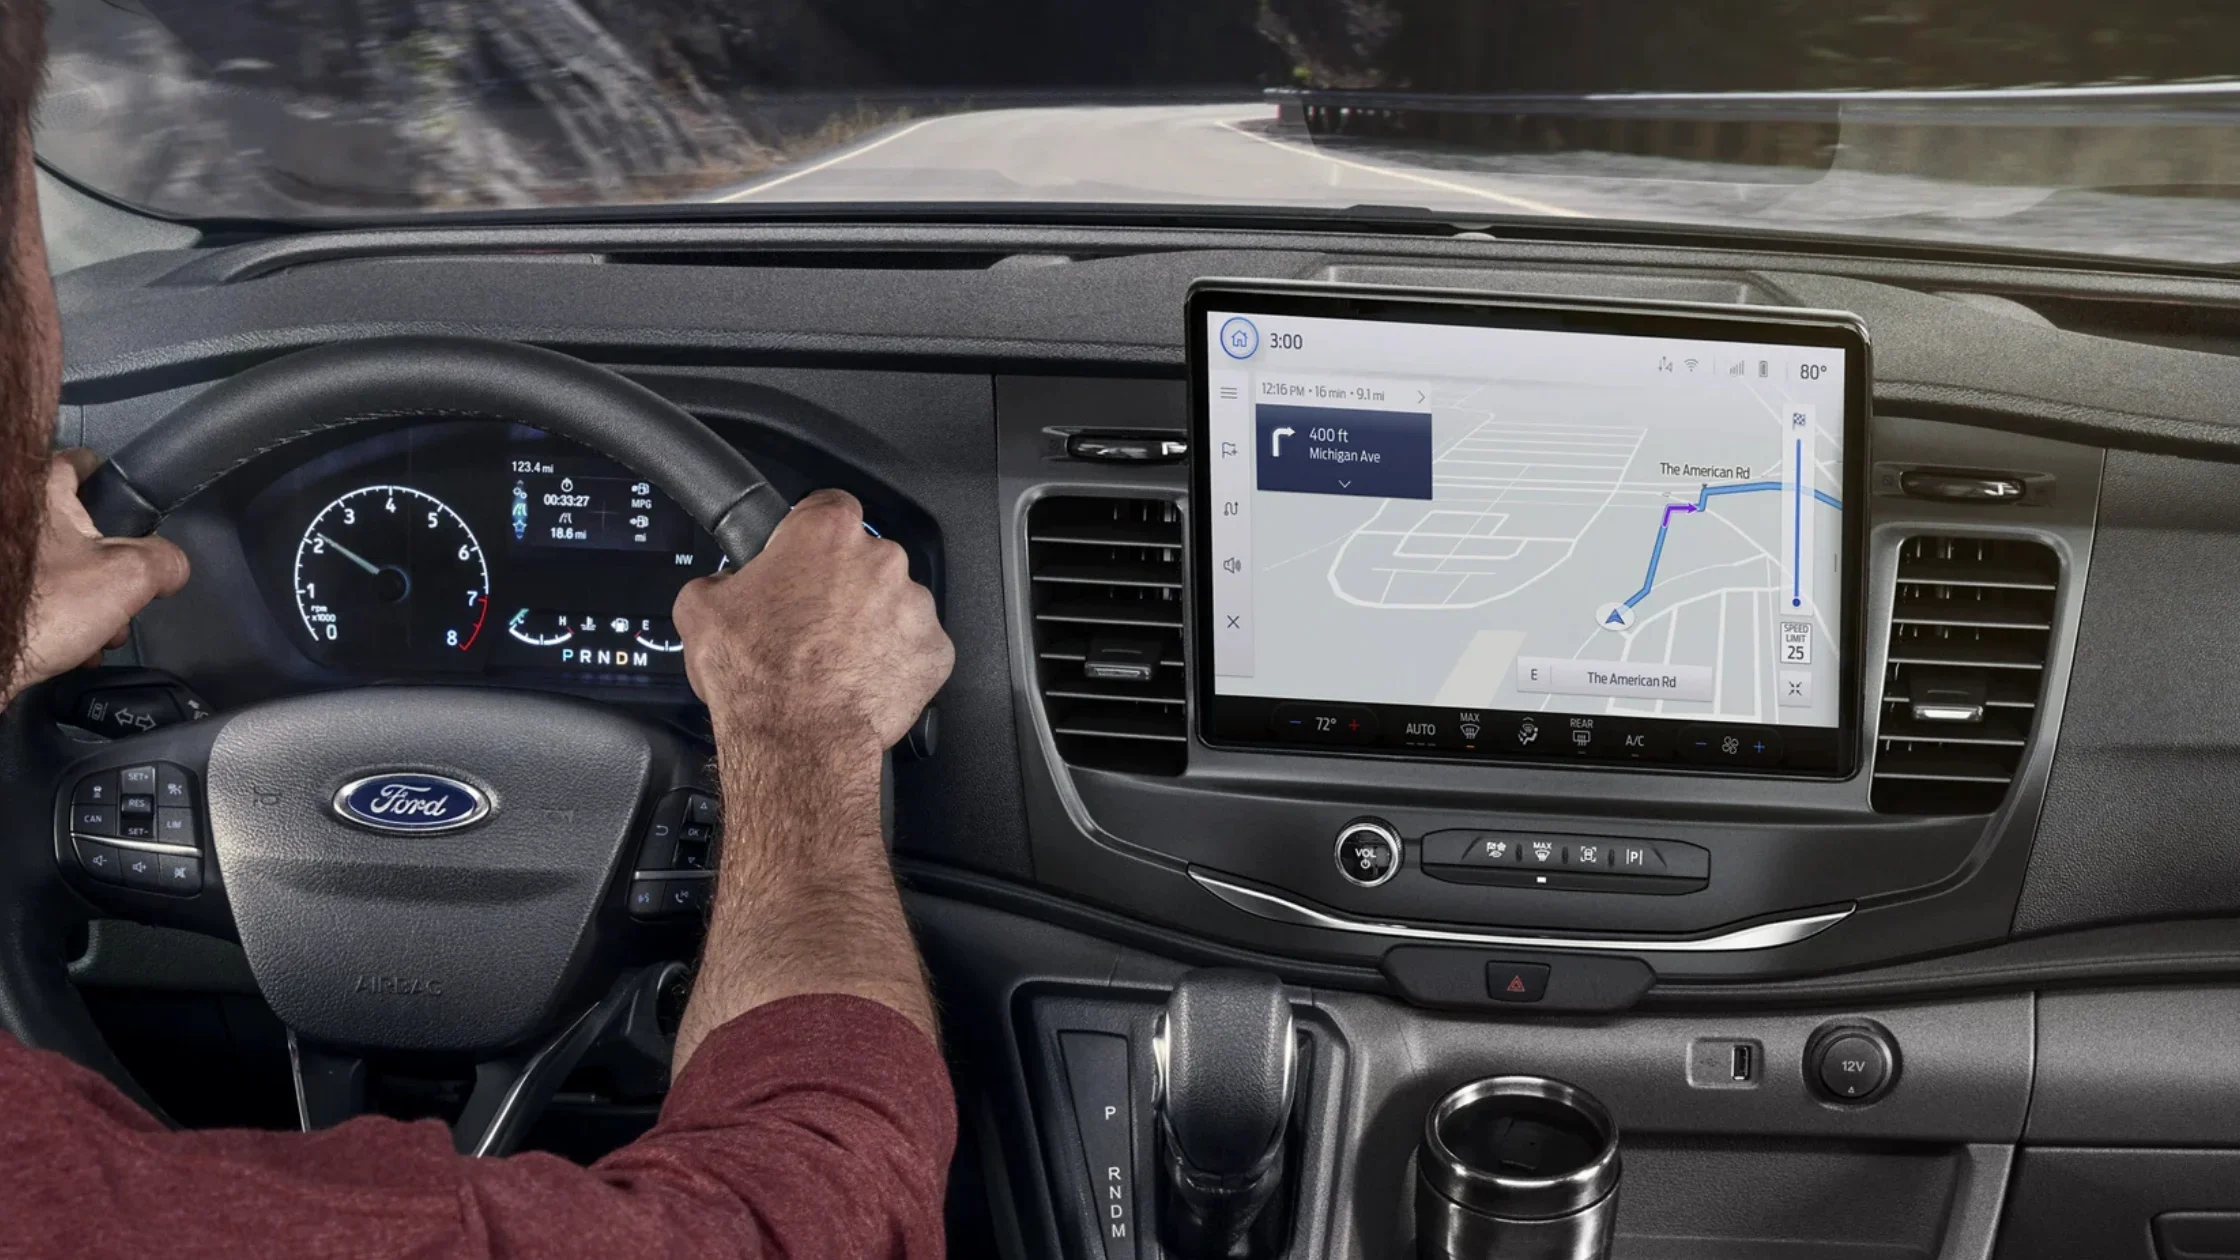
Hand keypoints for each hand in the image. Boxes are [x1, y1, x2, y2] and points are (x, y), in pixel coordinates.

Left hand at [3, 452, 190, 703]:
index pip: (74, 462)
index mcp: (43, 497)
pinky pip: (36, 597)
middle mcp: (14, 519)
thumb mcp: (129, 577)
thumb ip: (164, 561)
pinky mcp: (3, 593)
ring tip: (102, 634)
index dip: (102, 474)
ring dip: (87, 599)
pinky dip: (58, 618)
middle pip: (76, 529)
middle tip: (124, 589)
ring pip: (59, 569)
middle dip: (107, 563)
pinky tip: (73, 650)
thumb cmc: (46, 605)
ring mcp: (6, 561)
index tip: (119, 494)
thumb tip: (171, 566)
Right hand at [674, 489, 951, 758]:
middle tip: (811, 620)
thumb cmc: (757, 674)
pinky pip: (916, 647)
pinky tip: (862, 678)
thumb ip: (722, 578)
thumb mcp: (700, 609)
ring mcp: (914, 604)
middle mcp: (879, 559)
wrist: (796, 738)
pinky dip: (896, 661)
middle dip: (841, 584)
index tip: (803, 554)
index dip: (811, 533)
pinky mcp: (935, 650)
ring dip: (871, 623)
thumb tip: (724, 585)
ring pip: (894, 603)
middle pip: (864, 559)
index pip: (829, 507)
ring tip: (836, 657)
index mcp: (826, 533)